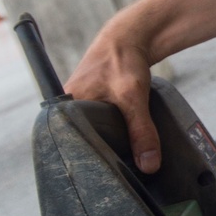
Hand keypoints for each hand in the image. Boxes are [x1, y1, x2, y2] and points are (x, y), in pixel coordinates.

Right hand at [64, 16, 160, 170]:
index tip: (105, 177)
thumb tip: (149, 165)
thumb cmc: (123, 60)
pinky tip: (126, 148)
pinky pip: (101, 127)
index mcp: (65, 106)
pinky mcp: (94, 105)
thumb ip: (141, 130)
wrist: (130, 37)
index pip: (70, 144)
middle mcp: (68, 108)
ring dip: (109, 146)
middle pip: (83, 142)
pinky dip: (114, 135)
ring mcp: (81, 106)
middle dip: (101, 157)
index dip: (87, 161)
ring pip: (95, 135)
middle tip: (119, 174)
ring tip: (123, 165)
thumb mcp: (133, 96)